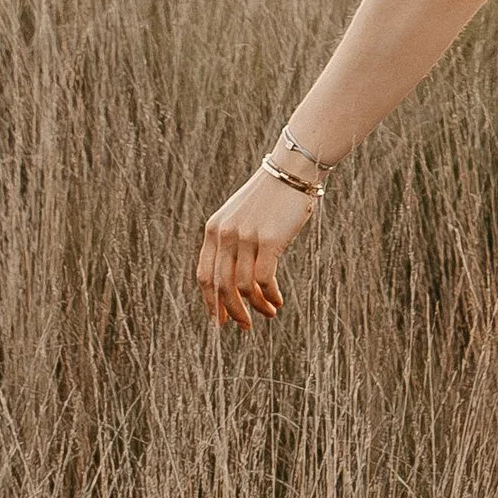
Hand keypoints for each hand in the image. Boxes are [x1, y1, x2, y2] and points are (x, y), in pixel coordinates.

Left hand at [196, 166, 317, 331]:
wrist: (293, 170)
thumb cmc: (270, 196)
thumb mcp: (240, 216)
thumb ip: (231, 241)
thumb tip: (234, 281)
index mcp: (214, 229)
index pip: (205, 275)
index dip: (210, 302)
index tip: (220, 320)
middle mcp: (225, 234)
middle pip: (222, 286)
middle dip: (233, 311)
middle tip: (245, 326)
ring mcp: (246, 237)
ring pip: (244, 287)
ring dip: (256, 306)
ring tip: (269, 313)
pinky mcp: (270, 239)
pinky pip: (264, 279)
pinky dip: (269, 295)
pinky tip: (277, 300)